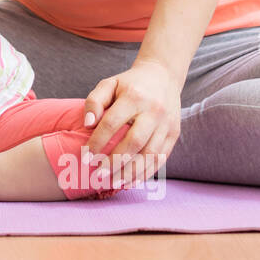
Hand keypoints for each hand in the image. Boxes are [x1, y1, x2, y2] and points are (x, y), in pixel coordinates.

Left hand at [82, 59, 181, 188]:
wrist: (163, 76)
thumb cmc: (129, 84)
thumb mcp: (109, 84)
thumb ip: (94, 101)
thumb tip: (87, 124)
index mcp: (134, 97)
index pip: (112, 123)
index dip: (97, 142)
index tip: (85, 157)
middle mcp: (154, 111)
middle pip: (134, 142)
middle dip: (115, 161)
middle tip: (98, 175)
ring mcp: (167, 123)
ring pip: (149, 154)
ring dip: (130, 172)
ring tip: (113, 183)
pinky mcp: (175, 133)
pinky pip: (161, 157)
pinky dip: (146, 172)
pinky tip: (131, 181)